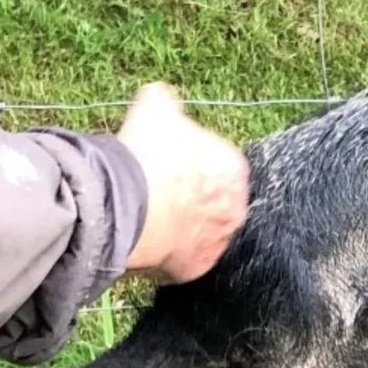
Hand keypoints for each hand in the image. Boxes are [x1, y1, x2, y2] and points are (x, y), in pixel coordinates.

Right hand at [118, 82, 249, 282]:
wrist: (131, 205)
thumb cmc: (148, 155)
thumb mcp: (156, 106)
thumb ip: (166, 101)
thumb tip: (160, 98)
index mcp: (234, 168)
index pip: (216, 162)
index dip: (188, 160)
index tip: (167, 162)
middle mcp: (236, 208)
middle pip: (211, 200)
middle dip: (190, 196)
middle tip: (159, 191)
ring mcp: (219, 242)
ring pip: (200, 231)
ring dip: (182, 225)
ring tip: (151, 217)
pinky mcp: (198, 269)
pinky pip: (184, 258)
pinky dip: (169, 252)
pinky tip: (150, 240)